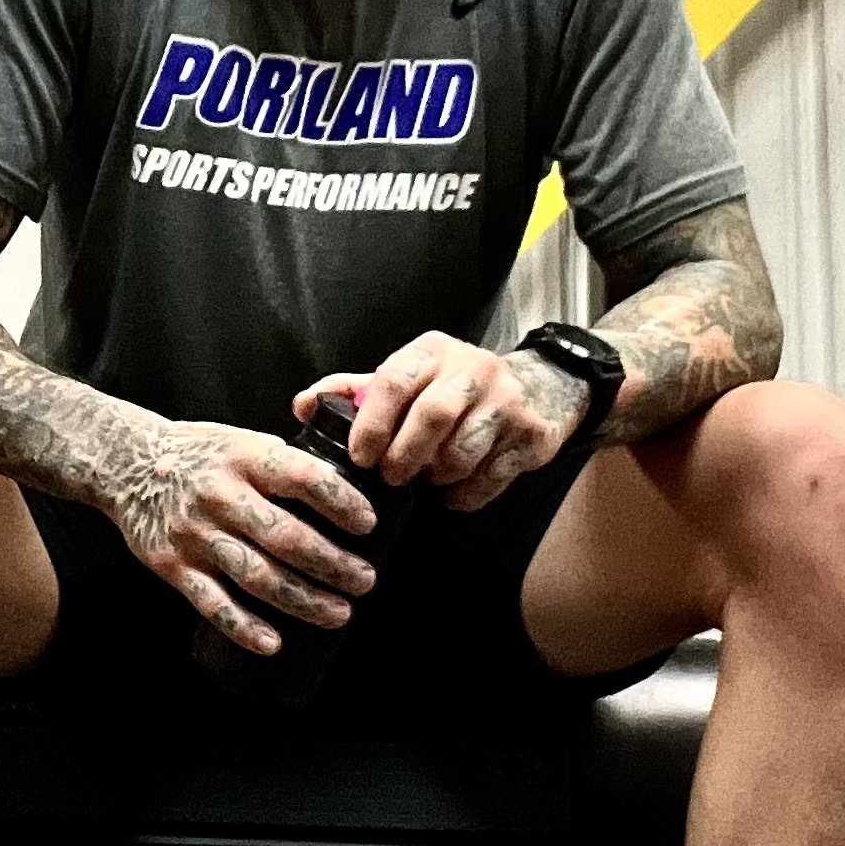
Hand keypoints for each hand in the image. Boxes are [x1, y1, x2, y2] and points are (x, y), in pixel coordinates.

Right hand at [102, 415, 377, 654]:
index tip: (367, 524)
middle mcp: (220, 496)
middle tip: (364, 580)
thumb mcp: (241, 439)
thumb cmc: (197, 452)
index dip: (340, 503)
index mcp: (244, 457)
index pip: (303, 478)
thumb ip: (283, 463)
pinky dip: (244, 627)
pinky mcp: (173, 565)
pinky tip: (273, 642)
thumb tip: (344, 489)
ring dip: (303, 599)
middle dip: (333, 564)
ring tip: (339, 612)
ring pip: (257, 576)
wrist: (126, 463)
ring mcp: (195, 534)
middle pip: (286, 537)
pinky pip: (212, 603)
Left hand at [297, 331, 584, 511]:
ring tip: (428, 479)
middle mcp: (472, 369)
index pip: (393, 381)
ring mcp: (508, 401)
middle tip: (392, 477)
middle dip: (405, 455)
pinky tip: (456, 493)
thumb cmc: (455, 387)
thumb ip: (356, 391)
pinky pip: (493, 476)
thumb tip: (302, 405)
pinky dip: (467, 494)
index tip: (360, 457)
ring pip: (463, 450)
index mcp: (432, 351)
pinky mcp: (532, 434)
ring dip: (438, 475)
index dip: (371, 424)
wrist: (542, 386)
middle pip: (433, 415)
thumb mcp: (410, 376)